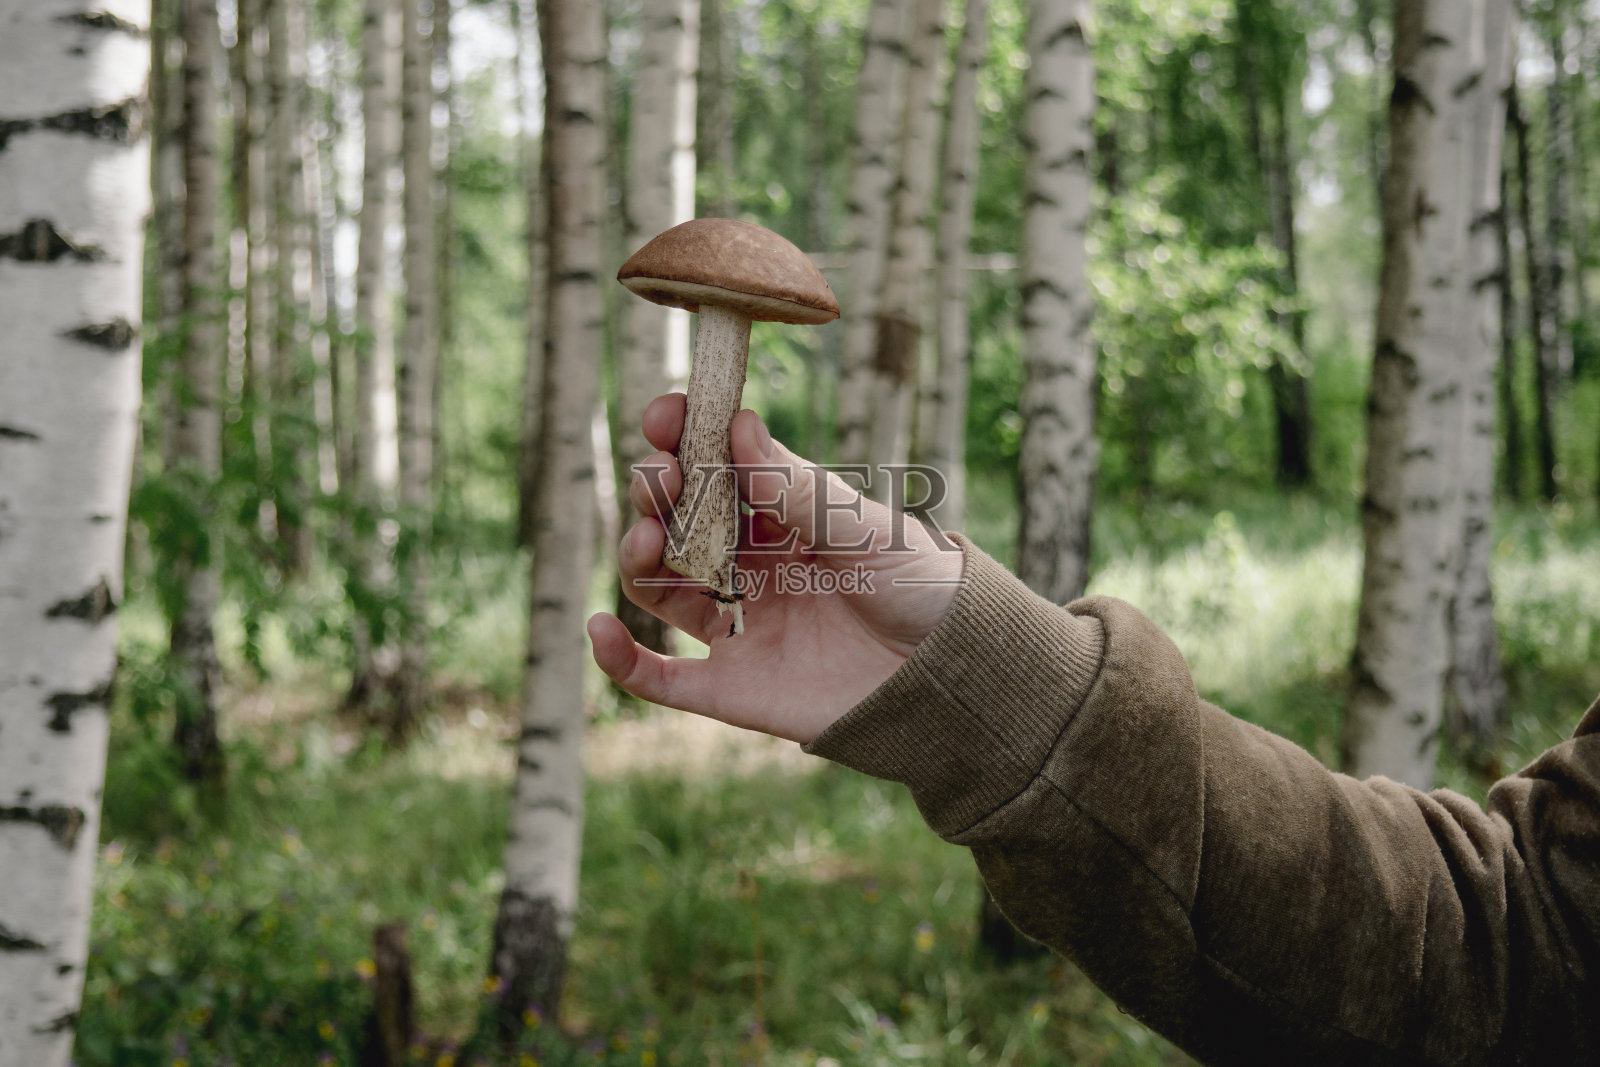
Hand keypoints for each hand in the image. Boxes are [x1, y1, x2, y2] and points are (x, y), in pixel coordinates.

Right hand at [588, 393, 964, 743]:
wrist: (954, 678)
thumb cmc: (921, 587)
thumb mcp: (865, 528)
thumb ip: (796, 488)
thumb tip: (738, 423)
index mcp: (778, 514)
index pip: (712, 466)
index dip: (682, 437)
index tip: (665, 414)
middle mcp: (747, 565)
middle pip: (674, 521)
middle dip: (656, 492)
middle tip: (662, 481)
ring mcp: (733, 625)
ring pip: (656, 586)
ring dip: (636, 557)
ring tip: (646, 541)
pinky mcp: (729, 687)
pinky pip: (658, 677)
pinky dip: (620, 658)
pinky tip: (601, 629)